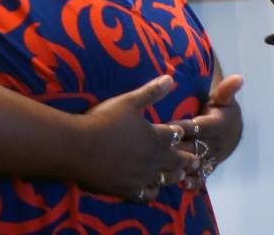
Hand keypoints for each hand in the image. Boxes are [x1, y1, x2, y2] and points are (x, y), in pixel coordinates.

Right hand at [74, 75, 197, 200]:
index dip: (181, 134)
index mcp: (157, 137)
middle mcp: (154, 159)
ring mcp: (142, 177)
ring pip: (165, 180)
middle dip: (187, 160)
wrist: (77, 147)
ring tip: (180, 177)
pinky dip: (152, 192)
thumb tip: (170, 78)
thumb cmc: (103, 120)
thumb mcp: (129, 101)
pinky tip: (152, 190)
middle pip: (177, 161)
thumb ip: (151, 92)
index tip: (187, 135)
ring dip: (173, 177)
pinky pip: (146, 195)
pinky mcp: (128, 190)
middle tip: (196, 162)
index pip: (177, 136)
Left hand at [173, 74, 243, 189]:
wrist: (234, 131)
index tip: (165, 126)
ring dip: (179, 167)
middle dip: (175, 149)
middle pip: (192, 147)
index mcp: (216, 125)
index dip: (181, 127)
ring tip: (162, 168)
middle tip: (154, 149)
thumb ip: (226, 90)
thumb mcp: (224, 99)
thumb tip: (239, 77)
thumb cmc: (223, 111)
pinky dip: (191, 181)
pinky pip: (201, 177)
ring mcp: (211, 158)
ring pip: (194, 164)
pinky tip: (179, 182)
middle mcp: (214, 144)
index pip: (196, 126)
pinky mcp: (208, 168)